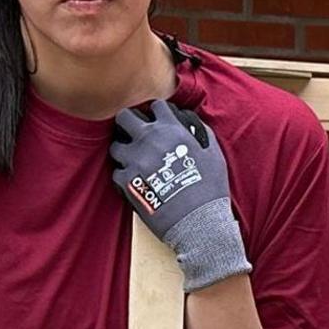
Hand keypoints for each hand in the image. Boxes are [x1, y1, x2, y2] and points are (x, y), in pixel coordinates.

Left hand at [108, 98, 251, 293]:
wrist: (198, 222)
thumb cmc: (210, 189)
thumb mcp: (213, 154)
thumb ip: (199, 132)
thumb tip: (188, 123)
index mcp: (172, 130)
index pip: (156, 106)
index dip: (156, 113)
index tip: (157, 122)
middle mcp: (149, 140)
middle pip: (124, 117)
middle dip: (128, 123)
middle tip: (135, 134)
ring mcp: (135, 161)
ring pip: (115, 146)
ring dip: (124, 152)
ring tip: (135, 162)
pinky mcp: (126, 182)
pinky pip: (116, 172)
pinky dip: (124, 176)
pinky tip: (136, 182)